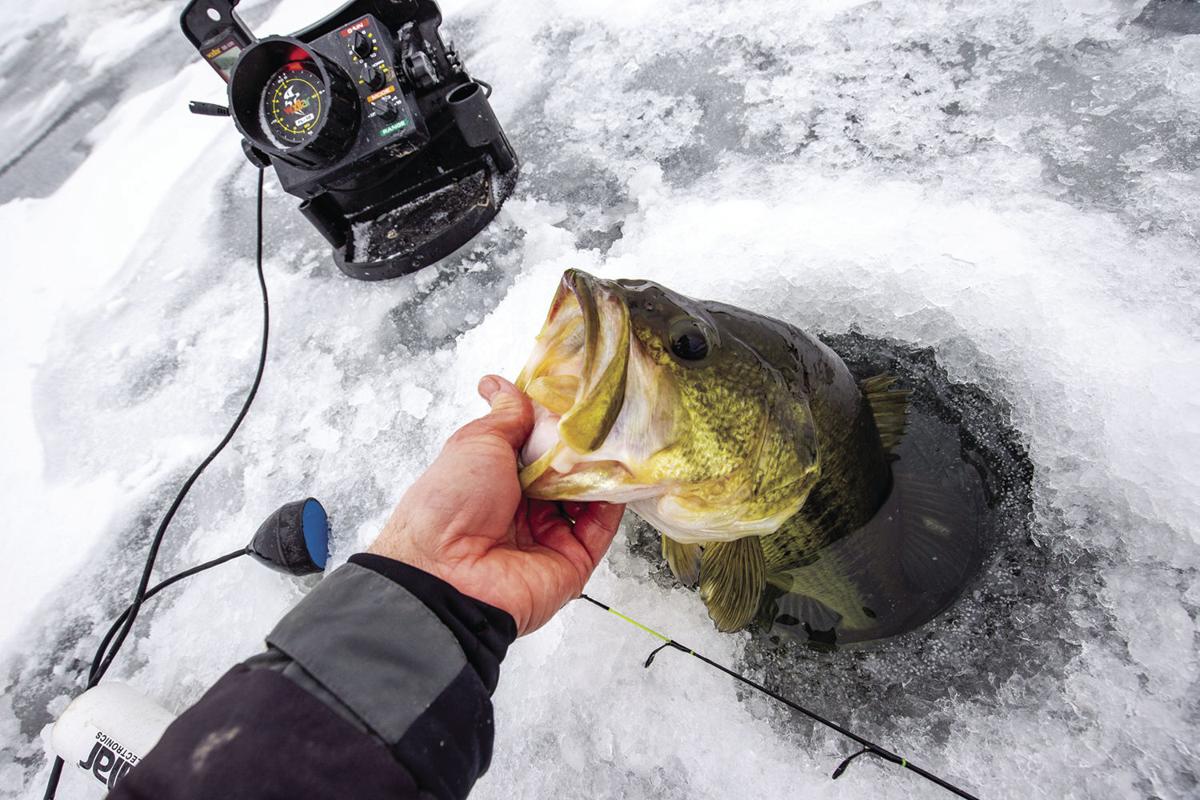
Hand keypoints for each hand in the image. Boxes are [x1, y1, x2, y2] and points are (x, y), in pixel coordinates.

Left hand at [368, 375, 625, 634]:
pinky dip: (614, 501)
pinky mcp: (573, 560)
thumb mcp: (476, 443)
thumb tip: (500, 384)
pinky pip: (601, 527)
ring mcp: (549, 535)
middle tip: (605, 418)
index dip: (556, 423)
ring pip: (589, 496)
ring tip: (617, 441)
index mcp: (495, 479)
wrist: (447, 573)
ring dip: (602, 470)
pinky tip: (620, 474)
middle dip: (584, 446)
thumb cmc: (449, 503)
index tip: (579, 399)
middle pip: (566, 471)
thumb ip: (505, 416)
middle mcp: (523, 508)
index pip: (537, 446)